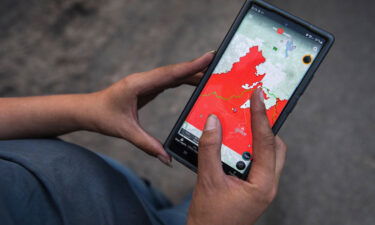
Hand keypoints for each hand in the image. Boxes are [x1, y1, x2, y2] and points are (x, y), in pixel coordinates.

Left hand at [86, 52, 214, 165]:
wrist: (89, 110)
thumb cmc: (103, 117)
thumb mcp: (125, 131)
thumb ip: (147, 145)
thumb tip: (167, 159)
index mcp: (138, 85)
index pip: (169, 74)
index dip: (190, 67)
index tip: (208, 58)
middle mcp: (144, 80)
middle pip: (174, 72)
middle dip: (196, 68)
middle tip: (217, 65)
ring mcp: (146, 82)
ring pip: (172, 75)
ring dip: (191, 74)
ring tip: (211, 74)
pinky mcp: (147, 87)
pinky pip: (168, 81)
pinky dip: (182, 80)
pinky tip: (193, 82)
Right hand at [187, 89, 286, 224]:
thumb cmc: (210, 218)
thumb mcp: (208, 180)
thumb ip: (209, 149)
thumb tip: (212, 122)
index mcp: (263, 184)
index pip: (265, 142)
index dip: (261, 116)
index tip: (258, 95)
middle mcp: (268, 184)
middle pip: (274, 146)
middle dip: (263, 126)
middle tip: (250, 108)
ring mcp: (262, 186)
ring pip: (266, 154)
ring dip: (253, 138)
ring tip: (238, 124)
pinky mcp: (253, 187)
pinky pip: (255, 162)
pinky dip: (245, 149)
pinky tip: (230, 144)